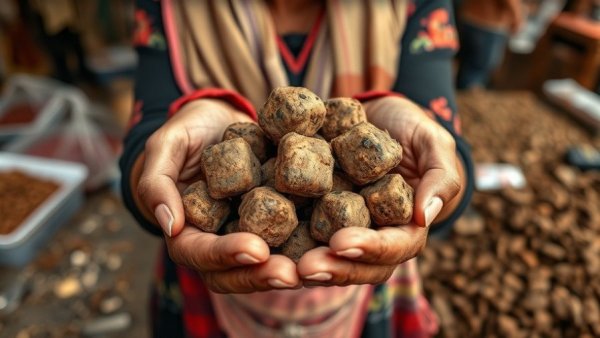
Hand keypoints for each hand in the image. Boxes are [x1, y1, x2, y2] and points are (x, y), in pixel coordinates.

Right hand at [134, 99, 298, 292]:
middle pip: (236, 271)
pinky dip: (309, 246)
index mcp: (187, 230)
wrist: (223, 120)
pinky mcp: (276, 222)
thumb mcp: (166, 146)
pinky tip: (333, 243)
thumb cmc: (189, 132)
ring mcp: (249, 233)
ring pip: (266, 264)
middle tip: (293, 274)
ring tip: (316, 267)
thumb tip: (170, 225)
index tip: (255, 250)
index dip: (226, 255)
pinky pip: (291, 239)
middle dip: (264, 275)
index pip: (199, 253)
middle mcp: (220, 240)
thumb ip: (157, 182)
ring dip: (291, 269)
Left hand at [297, 96, 463, 286]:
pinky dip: (281, 240)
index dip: (370, 249)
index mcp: (405, 226)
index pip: (394, 248)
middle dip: (332, 268)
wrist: (372, 114)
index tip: (343, 243)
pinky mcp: (314, 215)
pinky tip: (259, 241)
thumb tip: (424, 216)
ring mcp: (341, 228)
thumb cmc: (410, 128)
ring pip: (326, 258)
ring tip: (279, 265)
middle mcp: (371, 235)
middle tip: (304, 267)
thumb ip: (440, 176)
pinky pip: (299, 232)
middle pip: (357, 265)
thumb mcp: (432, 143)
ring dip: (304, 265)